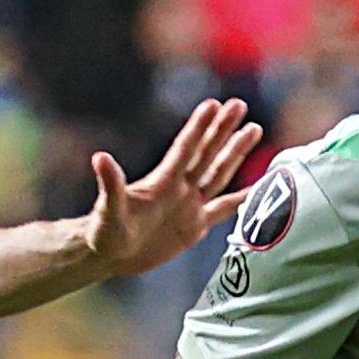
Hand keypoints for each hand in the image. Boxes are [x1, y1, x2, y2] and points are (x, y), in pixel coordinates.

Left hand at [81, 95, 262, 282]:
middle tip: (239, 103)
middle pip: (206, 153)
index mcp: (161, 183)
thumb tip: (100, 158)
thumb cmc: (104, 231)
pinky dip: (243, 200)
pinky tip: (259, 188)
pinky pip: (225, 210)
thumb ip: (111, 185)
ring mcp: (189, 205)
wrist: (110, 255)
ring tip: (254, 128)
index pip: (185, 149)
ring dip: (236, 153)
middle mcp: (179, 189)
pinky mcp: (195, 226)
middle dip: (223, 129)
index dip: (199, 127)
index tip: (214, 104)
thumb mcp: (108, 210)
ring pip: (219, 174)